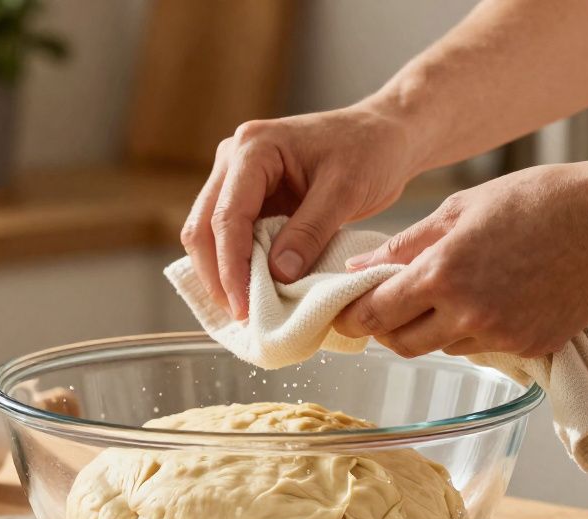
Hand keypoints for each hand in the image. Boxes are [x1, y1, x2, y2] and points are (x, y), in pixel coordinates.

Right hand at [180, 104, 421, 319]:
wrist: (384, 135)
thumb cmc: (369, 150)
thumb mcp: (344, 191)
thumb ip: (309, 231)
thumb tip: (277, 275)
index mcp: (253, 147)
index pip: (227, 216)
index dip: (231, 266)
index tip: (244, 306)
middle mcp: (234, 159)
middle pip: (203, 227)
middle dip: (216, 275)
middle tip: (240, 315)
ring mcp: (237, 178)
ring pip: (208, 235)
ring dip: (221, 273)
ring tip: (244, 310)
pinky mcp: (249, 198)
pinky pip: (230, 237)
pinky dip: (236, 265)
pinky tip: (250, 291)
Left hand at [335, 162, 587, 357]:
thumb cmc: (536, 200)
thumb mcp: (461, 208)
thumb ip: (405, 244)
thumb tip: (359, 269)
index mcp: (442, 274)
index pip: (375, 315)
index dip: (353, 317)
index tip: (346, 312)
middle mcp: (468, 313)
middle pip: (402, 345)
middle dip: (387, 329)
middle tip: (390, 306)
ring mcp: (502, 336)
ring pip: (443, 348)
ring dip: (433, 329)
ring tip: (452, 292)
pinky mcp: (530, 348)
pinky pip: (483, 349)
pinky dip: (475, 331)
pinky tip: (494, 298)